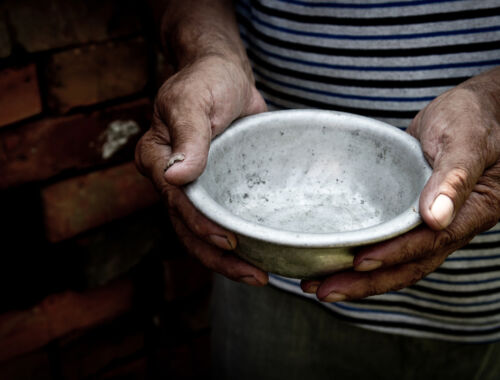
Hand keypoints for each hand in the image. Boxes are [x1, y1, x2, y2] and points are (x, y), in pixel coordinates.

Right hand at [135, 54, 267, 285]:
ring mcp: (196, 186)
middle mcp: (172, 178)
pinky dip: (239, 236)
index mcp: (157, 159)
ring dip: (228, 257)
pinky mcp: (218, 186)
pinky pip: (224, 217)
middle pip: (187, 228)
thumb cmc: (207, 80)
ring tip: (260, 275)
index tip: (229, 242)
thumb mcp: (194, 100)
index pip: (175, 201)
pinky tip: (261, 252)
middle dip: (217, 257)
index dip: (200, 226)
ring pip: (205, 231)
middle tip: (255, 275)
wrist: (226, 74)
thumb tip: (175, 176)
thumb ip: (188, 136)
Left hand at [302, 67, 499, 301]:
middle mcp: (449, 224)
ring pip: (395, 259)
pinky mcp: (410, 212)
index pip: (429, 242)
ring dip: (358, 276)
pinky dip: (364, 251)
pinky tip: (336, 258)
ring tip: (318, 284)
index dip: (394, 254)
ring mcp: (428, 221)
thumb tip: (435, 217)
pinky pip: (389, 240)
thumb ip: (454, 177)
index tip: (360, 262)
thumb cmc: (474, 118)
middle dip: (366, 282)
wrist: (473, 109)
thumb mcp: (466, 140)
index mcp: (470, 212)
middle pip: (407, 265)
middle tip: (324, 290)